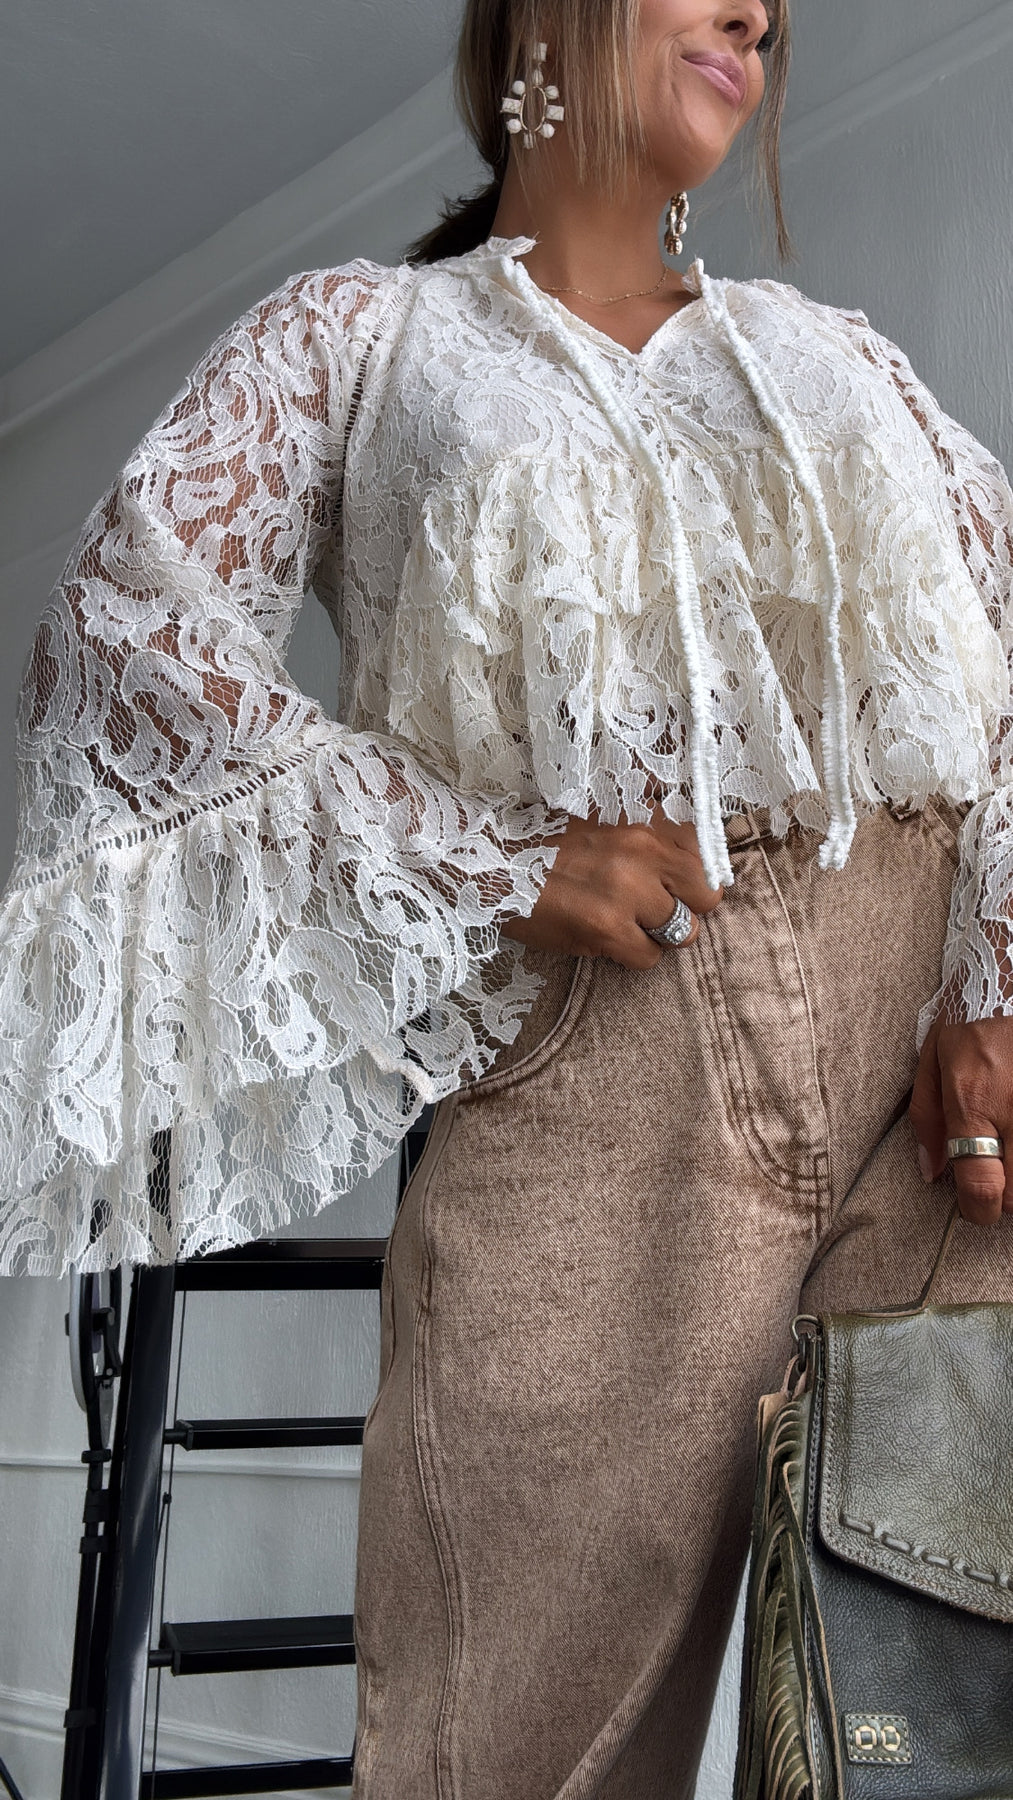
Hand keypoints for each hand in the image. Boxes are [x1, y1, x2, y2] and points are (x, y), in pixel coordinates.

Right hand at [501, 810, 722, 969]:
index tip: (675, 883)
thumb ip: (645, 816)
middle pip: (707, 895)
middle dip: (688, 908)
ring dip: (658, 935)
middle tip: (659, 910)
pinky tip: (607, 940)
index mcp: (644, 819)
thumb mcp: (600, 811)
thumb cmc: (545, 840)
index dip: (693, 875)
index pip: (707, 852)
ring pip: (682, 932)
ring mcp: (627, 890)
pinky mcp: (606, 928)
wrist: (492, 861)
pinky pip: (649, 958)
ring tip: (628, 926)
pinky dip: (631, 955)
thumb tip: (680, 828)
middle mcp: (643, 850)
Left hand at [910, 1014, 1012, 1223]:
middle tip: (993, 1177)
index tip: (972, 1209)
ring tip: (1008, 1151)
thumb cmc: (971, 1015)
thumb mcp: (933, 1057)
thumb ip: (927, 1117)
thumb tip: (930, 1170)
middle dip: (1003, 1197)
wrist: (1009, 977)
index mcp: (974, 1099)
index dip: (976, 1212)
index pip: (981, 1185)